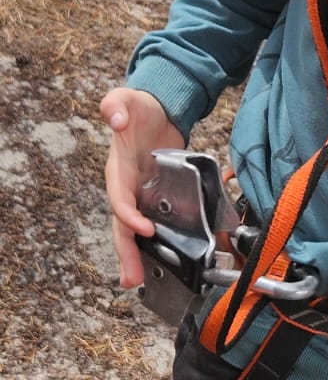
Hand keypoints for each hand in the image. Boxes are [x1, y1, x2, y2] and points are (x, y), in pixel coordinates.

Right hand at [100, 87, 184, 287]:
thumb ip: (116, 104)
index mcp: (118, 169)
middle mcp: (126, 186)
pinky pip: (152, 223)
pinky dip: (154, 243)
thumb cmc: (140, 106)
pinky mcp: (155, 196)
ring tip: (135, 281)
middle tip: (130, 279)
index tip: (144, 229)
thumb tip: (114, 116)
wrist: (158, 108)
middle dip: (125, 251)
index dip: (129, 215)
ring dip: (134, 255)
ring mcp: (140, 193)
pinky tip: (160, 261)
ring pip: (133, 230)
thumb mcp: (127, 98)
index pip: (119, 198)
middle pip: (122, 224)